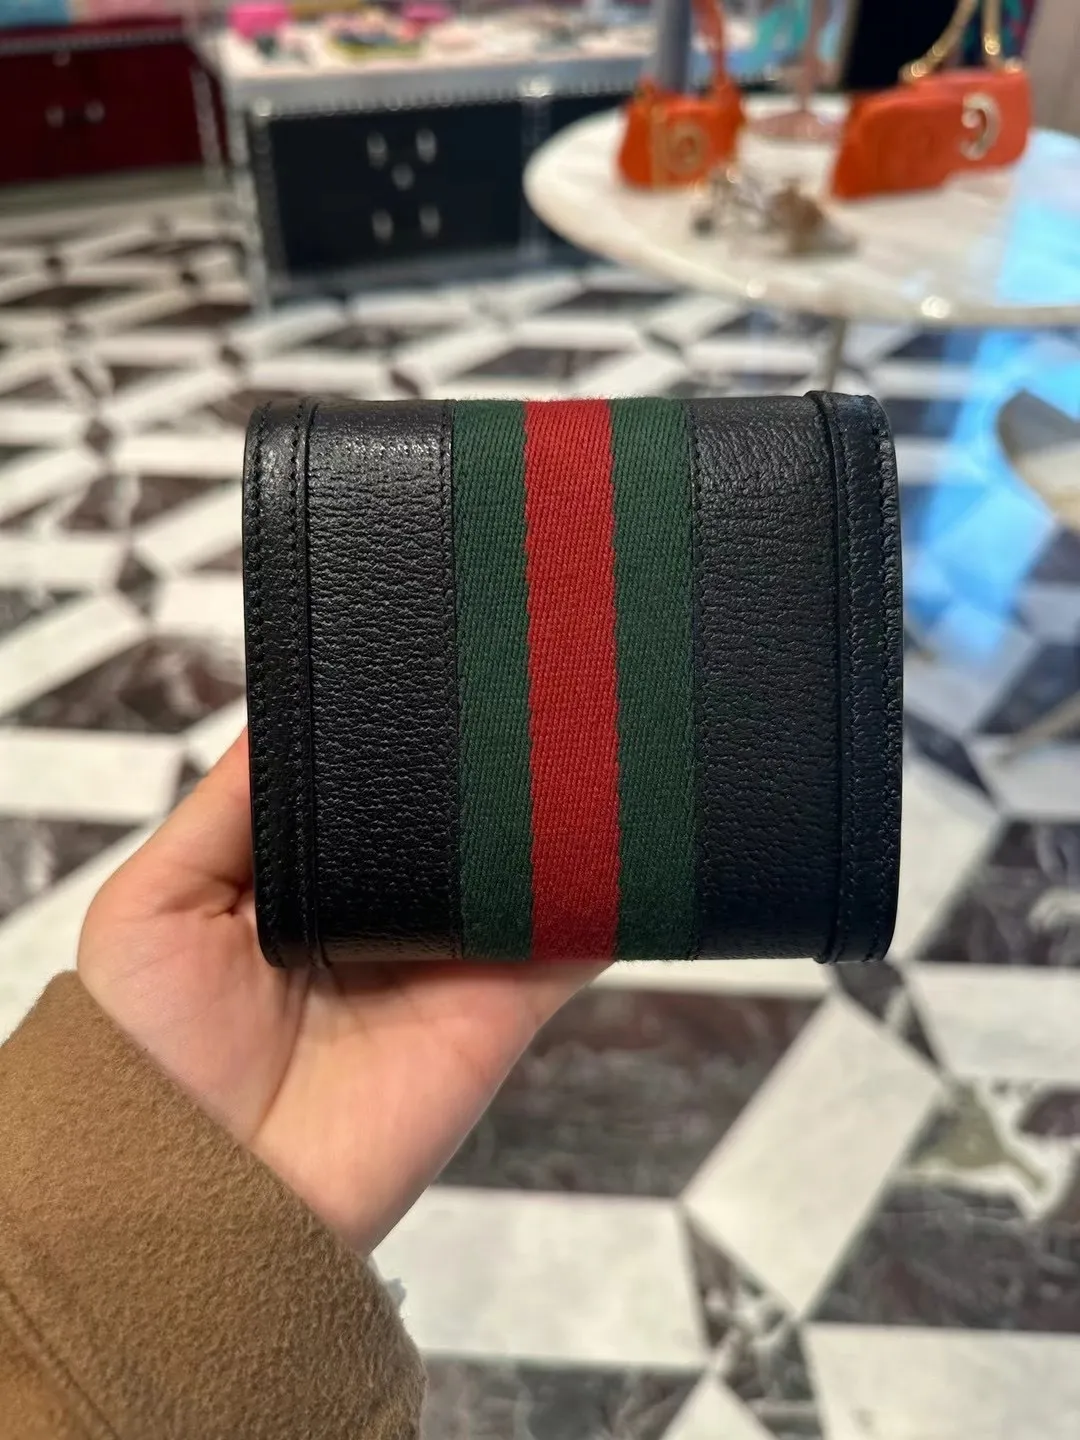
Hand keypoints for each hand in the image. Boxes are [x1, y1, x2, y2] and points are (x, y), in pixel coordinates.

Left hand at [78, 733, 599, 1251]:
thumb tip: (288, 714)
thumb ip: (226, 809)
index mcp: (307, 875)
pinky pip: (572, 940)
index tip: (428, 670)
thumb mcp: (153, 906)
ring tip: (581, 744)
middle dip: (487, 765)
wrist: (212, 1197)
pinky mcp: (503, 1008)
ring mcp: (451, 956)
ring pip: (524, 866)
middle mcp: (385, 908)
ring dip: (555, 818)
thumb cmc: (150, 1057)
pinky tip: (622, 837)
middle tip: (521, 690)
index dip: (394, 733)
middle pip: (457, 819)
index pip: (370, 783)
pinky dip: (606, 895)